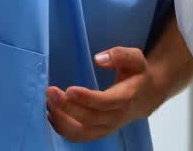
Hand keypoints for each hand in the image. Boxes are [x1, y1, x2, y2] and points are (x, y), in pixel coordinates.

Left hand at [46, 47, 161, 142]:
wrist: (143, 97)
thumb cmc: (136, 75)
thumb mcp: (134, 59)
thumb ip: (120, 55)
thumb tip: (99, 58)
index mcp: (126, 97)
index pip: (106, 102)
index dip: (87, 98)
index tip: (69, 89)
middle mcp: (117, 116)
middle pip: (90, 118)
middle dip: (68, 107)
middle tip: (51, 92)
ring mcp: (107, 128)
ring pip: (82, 132)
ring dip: (62, 120)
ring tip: (48, 103)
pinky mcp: (98, 132)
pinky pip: (78, 137)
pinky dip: (62, 129)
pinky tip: (52, 114)